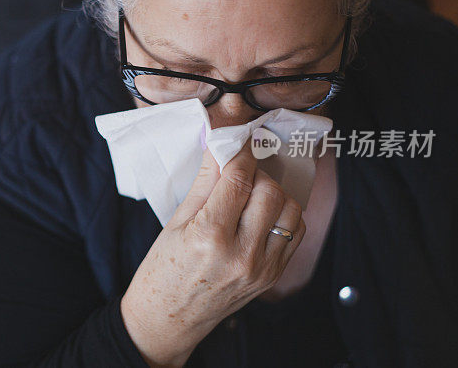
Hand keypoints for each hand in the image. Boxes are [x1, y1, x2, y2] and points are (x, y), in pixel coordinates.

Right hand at [120, 141, 305, 366]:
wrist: (168, 319)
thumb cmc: (163, 270)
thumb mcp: (175, 222)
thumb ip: (205, 181)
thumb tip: (221, 143)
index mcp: (210, 237)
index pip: (238, 179)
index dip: (241, 151)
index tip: (239, 139)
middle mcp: (242, 254)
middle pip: (270, 191)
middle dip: (256, 173)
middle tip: (238, 172)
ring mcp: (263, 269)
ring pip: (291, 210)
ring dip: (273, 193)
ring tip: (249, 195)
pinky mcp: (273, 276)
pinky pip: (294, 233)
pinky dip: (282, 215)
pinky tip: (259, 215)